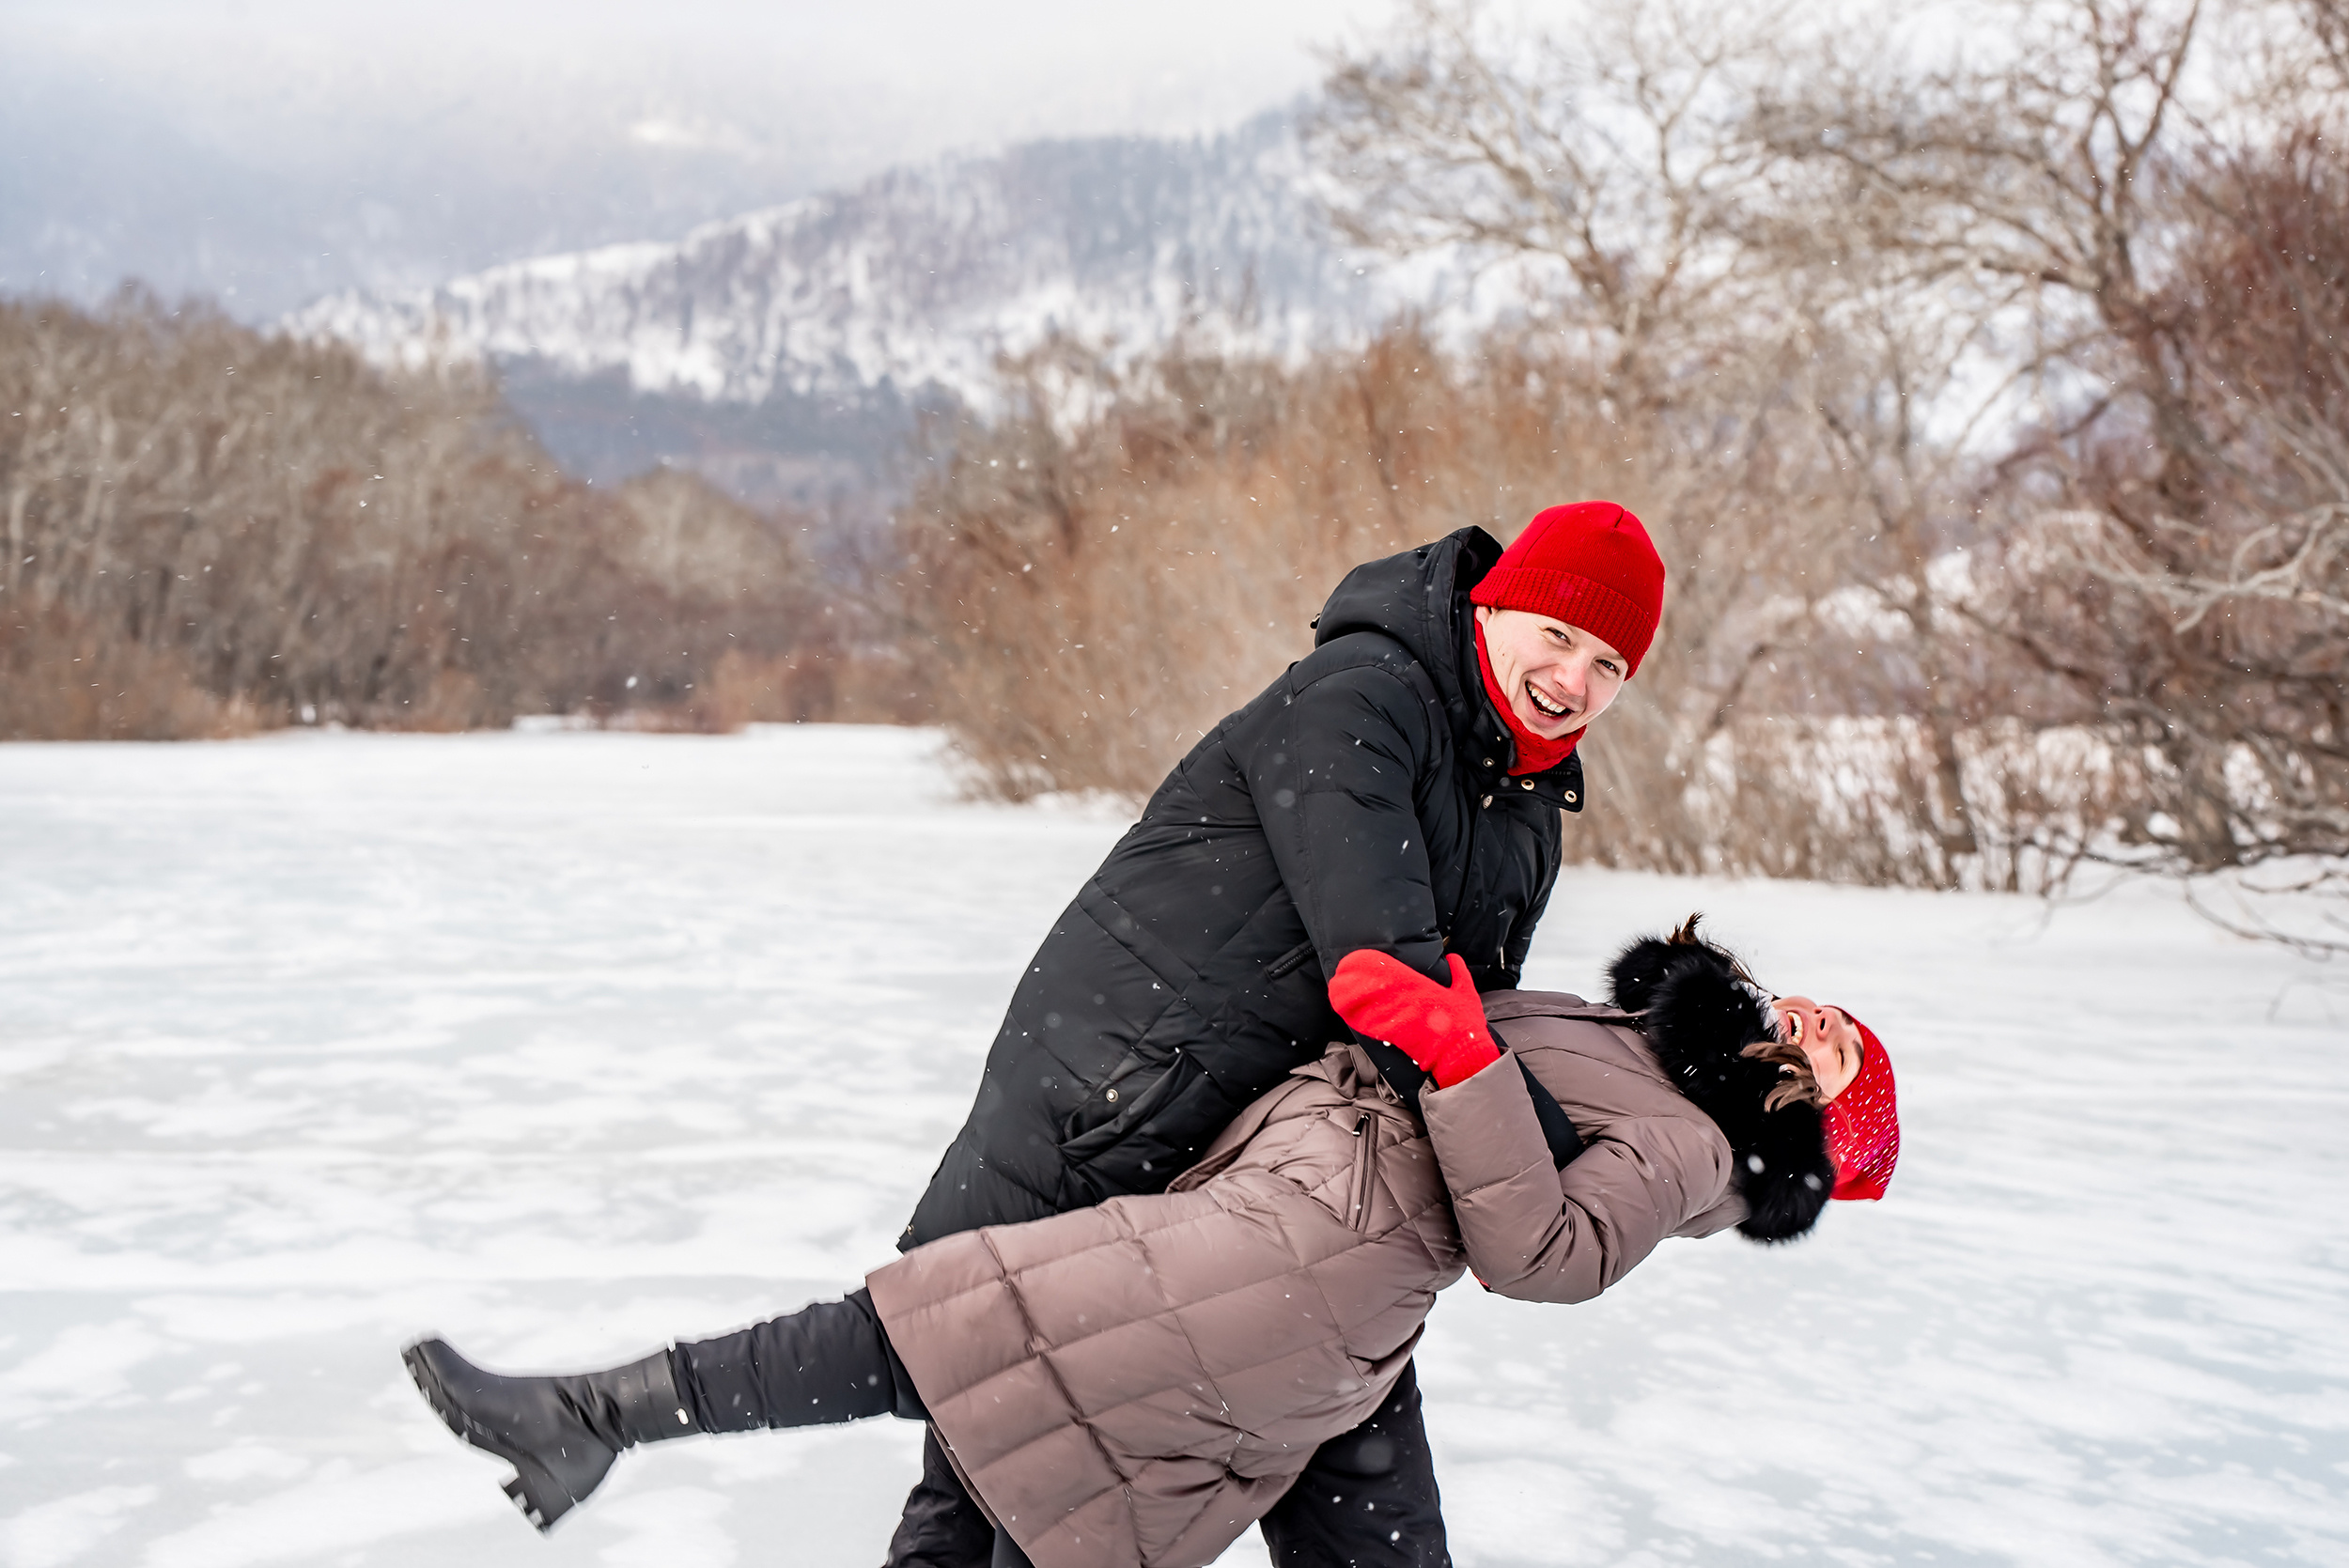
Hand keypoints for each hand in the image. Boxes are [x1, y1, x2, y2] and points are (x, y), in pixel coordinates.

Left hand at [1328, 950, 1500, 1087]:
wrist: (1460, 1055)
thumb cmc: (1464, 1024)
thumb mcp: (1466, 992)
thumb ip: (1459, 972)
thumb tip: (1453, 956)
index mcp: (1422, 988)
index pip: (1394, 972)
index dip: (1376, 965)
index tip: (1361, 958)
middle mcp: (1406, 1001)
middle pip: (1374, 988)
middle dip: (1357, 981)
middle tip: (1341, 972)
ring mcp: (1397, 1019)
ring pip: (1369, 1006)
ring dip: (1352, 999)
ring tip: (1337, 989)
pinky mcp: (1393, 1037)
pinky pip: (1370, 1026)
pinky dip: (1357, 1019)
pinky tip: (1345, 1013)